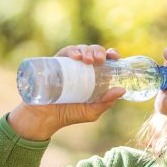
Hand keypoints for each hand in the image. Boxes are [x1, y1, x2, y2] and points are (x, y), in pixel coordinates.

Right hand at [7, 44, 125, 140]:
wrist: (45, 117)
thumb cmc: (69, 114)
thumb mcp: (91, 112)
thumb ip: (106, 102)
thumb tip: (121, 90)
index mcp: (94, 77)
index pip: (105, 61)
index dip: (111, 55)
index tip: (115, 56)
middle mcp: (83, 68)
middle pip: (94, 52)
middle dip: (99, 51)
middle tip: (99, 60)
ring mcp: (69, 65)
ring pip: (81, 49)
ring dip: (87, 50)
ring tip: (87, 60)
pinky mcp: (56, 63)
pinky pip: (65, 51)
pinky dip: (72, 51)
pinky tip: (75, 57)